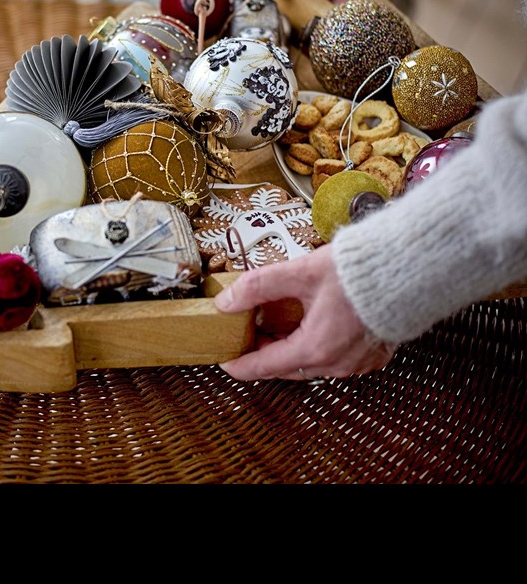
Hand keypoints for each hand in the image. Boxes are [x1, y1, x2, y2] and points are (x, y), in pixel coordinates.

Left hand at [213, 244, 396, 380]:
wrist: (410, 267)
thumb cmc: (361, 270)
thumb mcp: (300, 272)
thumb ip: (258, 286)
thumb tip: (228, 300)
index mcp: (316, 348)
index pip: (264, 367)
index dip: (239, 364)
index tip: (224, 360)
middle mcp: (337, 363)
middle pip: (286, 367)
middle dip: (263, 353)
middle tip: (245, 334)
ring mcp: (357, 362)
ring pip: (309, 364)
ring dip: (288, 348)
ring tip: (273, 325)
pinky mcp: (371, 354)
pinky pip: (333, 359)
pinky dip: (314, 346)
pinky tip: (307, 324)